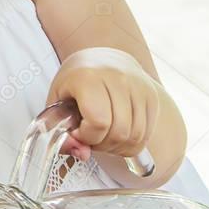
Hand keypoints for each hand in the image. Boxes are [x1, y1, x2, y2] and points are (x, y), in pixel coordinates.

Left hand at [45, 47, 160, 163]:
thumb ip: (59, 131)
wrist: (103, 54)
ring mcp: (139, 87)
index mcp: (89, 77)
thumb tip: (82, 154)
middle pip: (119, 133)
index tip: (77, 130)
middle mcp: (119, 79)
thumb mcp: (56, 101)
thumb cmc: (77, 79)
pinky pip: (145, 135)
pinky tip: (116, 134)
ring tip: (103, 135)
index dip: (86, 136)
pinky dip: (130, 144)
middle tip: (90, 135)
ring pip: (135, 137)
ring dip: (116, 146)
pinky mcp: (152, 97)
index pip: (98, 123)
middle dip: (101, 144)